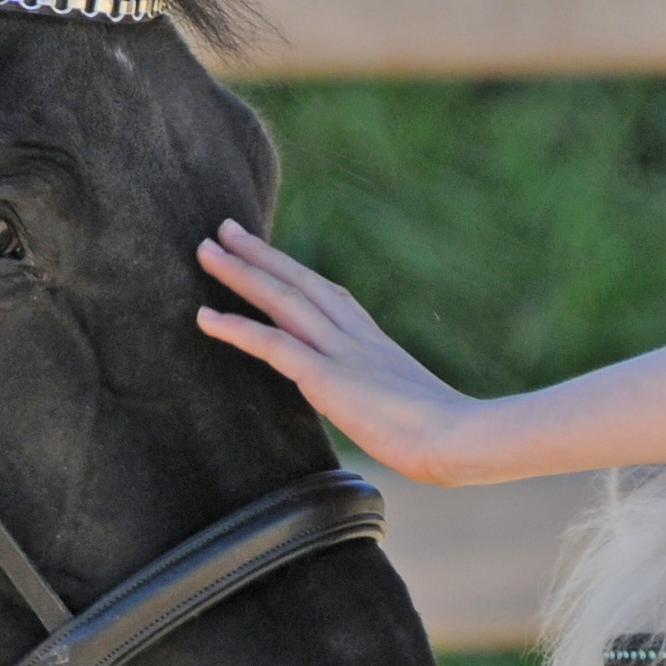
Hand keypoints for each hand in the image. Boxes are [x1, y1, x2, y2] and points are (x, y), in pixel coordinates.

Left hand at [194, 222, 487, 480]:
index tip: (272, 255)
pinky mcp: (327, 377)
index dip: (297, 273)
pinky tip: (205, 317)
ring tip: (206, 250)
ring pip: (282, 300)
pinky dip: (237, 329)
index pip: (331, 296)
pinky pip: (273, 345)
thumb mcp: (413, 410)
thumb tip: (383, 420)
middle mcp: (356, 337)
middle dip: (261, 254)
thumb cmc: (448, 436)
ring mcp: (341, 353)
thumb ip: (388, 404)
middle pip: (301, 283)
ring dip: (241, 273)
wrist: (461, 437)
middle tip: (226, 228)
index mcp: (377, 343)